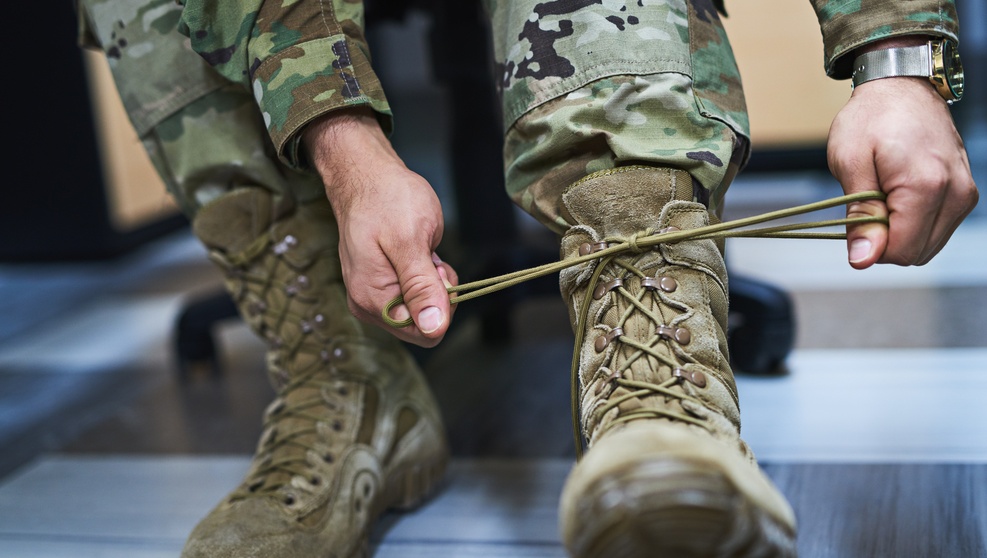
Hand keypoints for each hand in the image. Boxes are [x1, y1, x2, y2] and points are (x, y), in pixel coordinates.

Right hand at [302, 108, 457, 346]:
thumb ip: (421, 287)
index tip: (435, 270)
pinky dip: (424, 275)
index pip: (424, 333)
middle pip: (423, 325)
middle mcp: (368, 305)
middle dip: (437, 293)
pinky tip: (416, 252)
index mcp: (372, 299)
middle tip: (429, 258)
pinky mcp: (381, 284)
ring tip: (421, 250)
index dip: (441, 305)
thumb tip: (434, 329)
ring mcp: (373, 295)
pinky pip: (414, 295)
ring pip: (422, 309)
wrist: (366, 176)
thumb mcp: (410, 241)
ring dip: (432, 282)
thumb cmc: (387, 200)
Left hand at [827, 43, 977, 268]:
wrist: (902, 85)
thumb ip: (861, 215)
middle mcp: (956, 193)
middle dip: (886, 240)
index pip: (901, 251)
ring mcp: (965, 193)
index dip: (872, 245)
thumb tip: (863, 259)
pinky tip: (899, 195)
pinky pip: (937, 229)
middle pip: (917, 253)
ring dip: (900, 231)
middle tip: (868, 202)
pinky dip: (914, 222)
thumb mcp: (850, 163)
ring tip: (884, 194)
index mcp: (926, 187)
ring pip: (928, 245)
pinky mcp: (965, 192)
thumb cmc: (871, 118)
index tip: (857, 217)